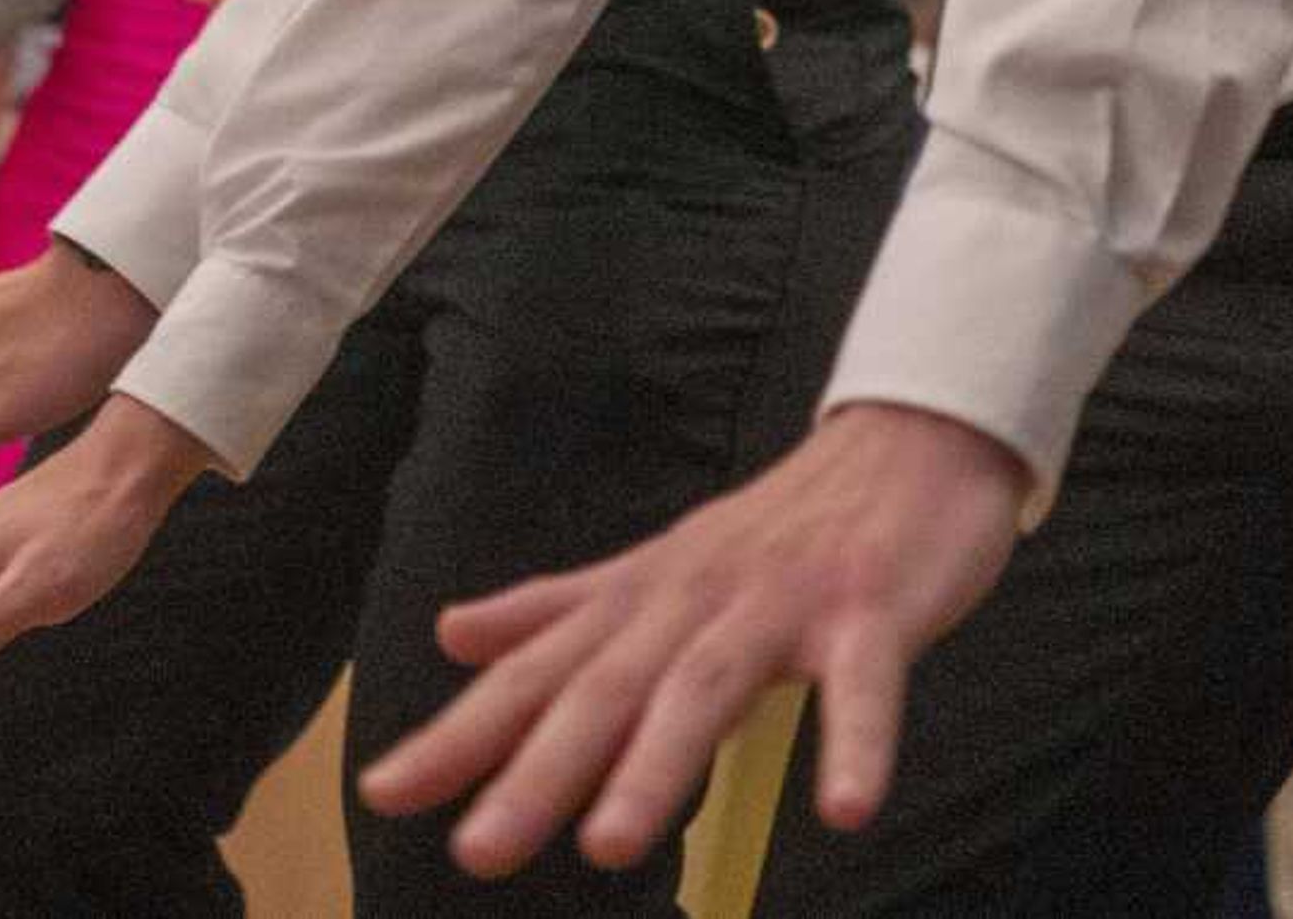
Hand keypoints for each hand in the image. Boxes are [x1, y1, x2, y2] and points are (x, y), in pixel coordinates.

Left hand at [363, 402, 1029, 878]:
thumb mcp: (657, 570)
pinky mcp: (872, 609)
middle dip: (539, 771)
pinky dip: (856, 742)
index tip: (384, 791)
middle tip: (478, 850)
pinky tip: (846, 809)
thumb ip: (558, 610)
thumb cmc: (782, 528)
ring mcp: (784, 603)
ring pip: (710, 685)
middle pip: (608, 688)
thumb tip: (452, 633)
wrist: (909, 442)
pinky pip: (866, 682)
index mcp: (643, 599)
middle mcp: (697, 599)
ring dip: (659, 763)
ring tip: (611, 846)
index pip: (538, 672)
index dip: (462, 732)